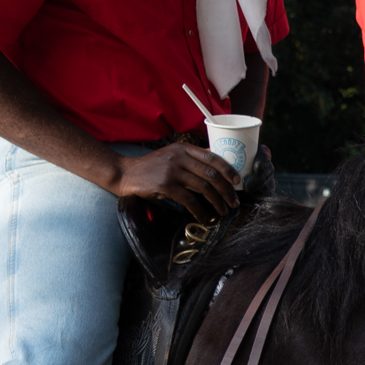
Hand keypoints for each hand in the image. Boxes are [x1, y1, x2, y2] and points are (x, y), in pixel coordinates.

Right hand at [110, 144, 240, 222]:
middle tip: (234, 201)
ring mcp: (172, 171)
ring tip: (223, 210)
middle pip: (212, 174)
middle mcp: (180, 158)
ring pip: (204, 187)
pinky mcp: (165, 186)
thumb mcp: (172, 155)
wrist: (127, 173)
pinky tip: (204, 216)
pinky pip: (189, 200)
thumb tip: (215, 158)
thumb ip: (192, 157)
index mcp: (184, 149)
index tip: (237, 181)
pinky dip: (199, 210)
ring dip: (217, 201)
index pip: (213, 157)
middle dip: (226, 190)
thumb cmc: (152, 166)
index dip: (228, 169)